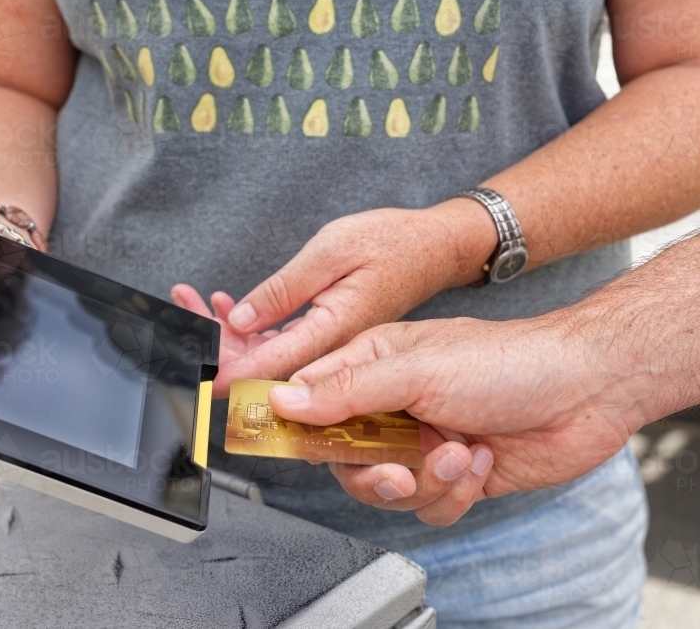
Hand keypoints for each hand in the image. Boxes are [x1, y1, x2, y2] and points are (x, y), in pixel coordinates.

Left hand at [178, 200, 496, 395]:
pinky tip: (228, 306)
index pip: (269, 368)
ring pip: (267, 352)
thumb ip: (284, 290)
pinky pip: (282, 340)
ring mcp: (328, 343)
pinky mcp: (328, 333)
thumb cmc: (392, 241)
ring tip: (194, 301)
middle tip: (184, 311)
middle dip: (216, 343)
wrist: (434, 245)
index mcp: (331, 331)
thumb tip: (241, 320)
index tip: (195, 383)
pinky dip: (251, 324)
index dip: (227, 378)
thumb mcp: (331, 252)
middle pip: (260, 363)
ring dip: (227, 332)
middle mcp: (329, 347)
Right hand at [266, 313, 644, 524]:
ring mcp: (422, 442)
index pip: (312, 398)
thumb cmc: (508, 360)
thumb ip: (346, 391)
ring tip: (457, 456)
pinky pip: (427, 508)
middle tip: (396, 471)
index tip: (282, 443)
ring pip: (386, 490)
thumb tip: (284, 402)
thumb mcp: (416, 370)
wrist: (587, 390)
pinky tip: (480, 462)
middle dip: (371, 474)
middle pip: (344, 459)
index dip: (295, 424)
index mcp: (374, 365)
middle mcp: (393, 405)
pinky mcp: (454, 475)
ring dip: (423, 483)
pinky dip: (453, 494)